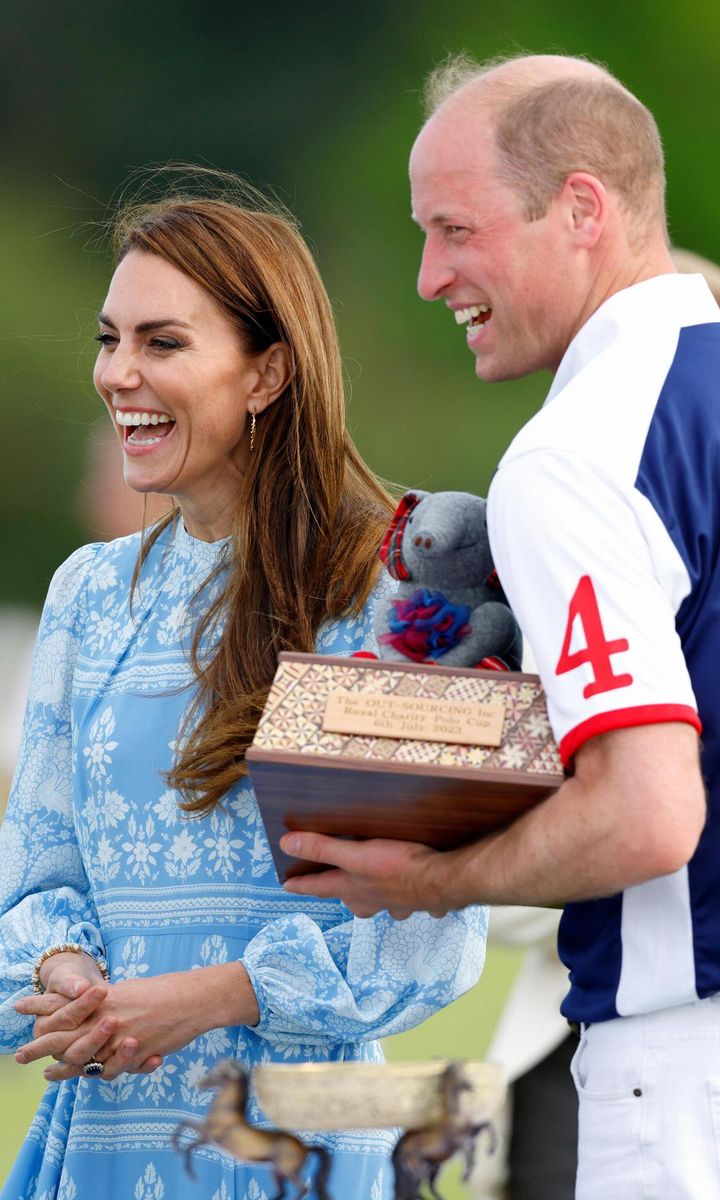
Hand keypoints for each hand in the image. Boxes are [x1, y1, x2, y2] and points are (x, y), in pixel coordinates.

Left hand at [15, 963, 257, 1081]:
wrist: (194, 999)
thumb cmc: (165, 991)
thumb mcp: (131, 990)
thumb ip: (109, 1002)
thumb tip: (94, 1003)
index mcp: (105, 997)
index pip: (66, 1002)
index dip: (42, 1005)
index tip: (19, 1007)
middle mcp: (108, 1016)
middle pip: (66, 1034)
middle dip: (40, 1045)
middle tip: (19, 1055)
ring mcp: (121, 1036)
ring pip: (84, 1058)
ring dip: (64, 1068)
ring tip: (47, 1074)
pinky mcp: (136, 1053)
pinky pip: (110, 1070)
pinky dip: (96, 1074)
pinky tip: (85, 1077)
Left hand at [280, 832, 455, 917]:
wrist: (442, 882)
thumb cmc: (399, 867)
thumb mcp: (356, 854)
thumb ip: (323, 848)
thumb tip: (287, 844)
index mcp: (353, 888)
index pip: (320, 887)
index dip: (302, 884)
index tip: (286, 886)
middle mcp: (372, 899)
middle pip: (350, 900)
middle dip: (341, 894)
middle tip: (333, 886)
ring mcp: (396, 902)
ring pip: (378, 903)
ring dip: (373, 897)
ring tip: (372, 889)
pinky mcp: (419, 899)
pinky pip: (408, 900)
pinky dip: (407, 896)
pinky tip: (414, 891)